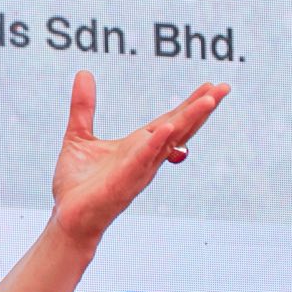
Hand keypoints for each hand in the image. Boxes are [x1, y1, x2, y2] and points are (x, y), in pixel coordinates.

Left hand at [48, 71, 228, 250]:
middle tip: (223, 87)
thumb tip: (84, 73)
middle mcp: (145, 158)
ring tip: (208, 101)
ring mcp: (138, 170)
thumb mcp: (79, 136)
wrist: (68, 218)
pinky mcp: (123, 183)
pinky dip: (154, 145)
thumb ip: (83, 106)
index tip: (211, 86)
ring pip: (169, 142)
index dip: (190, 104)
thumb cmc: (78, 183)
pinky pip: (141, 161)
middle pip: (180, 129)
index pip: (171, 121)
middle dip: (202, 109)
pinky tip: (168, 129)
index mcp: (138, 146)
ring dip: (188, 121)